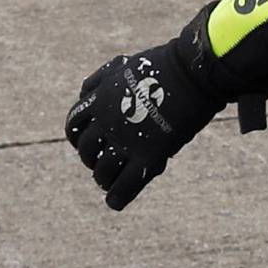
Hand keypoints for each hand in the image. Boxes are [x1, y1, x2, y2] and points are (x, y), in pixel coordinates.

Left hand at [65, 20, 222, 208]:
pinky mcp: (149, 154)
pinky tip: (114, 202)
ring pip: (102, 170)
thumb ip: (102, 80)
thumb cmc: (164, 66)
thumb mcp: (124, 66)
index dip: (77, 137)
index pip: (74, 124)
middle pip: (87, 150)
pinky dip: (117, 197)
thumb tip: (84, 92)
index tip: (85, 142)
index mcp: (100, 98)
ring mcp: (127, 139)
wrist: (192, 72)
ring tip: (107, 182)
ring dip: (102, 179)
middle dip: (90, 159)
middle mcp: (107, 121)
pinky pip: (126, 185)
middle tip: (99, 163)